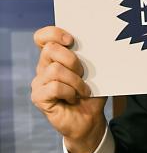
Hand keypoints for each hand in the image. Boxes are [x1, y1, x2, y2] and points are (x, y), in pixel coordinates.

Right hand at [31, 26, 106, 152]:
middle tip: (83, 73)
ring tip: (83, 89)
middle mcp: (44, 66)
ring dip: (75, 80)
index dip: (54, 33)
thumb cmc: (93, 91)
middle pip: (50, 49)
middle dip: (72, 59)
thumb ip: (92, 56)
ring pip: (55, 70)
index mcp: (56, 56)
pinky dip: (69, 92)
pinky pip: (53, 87)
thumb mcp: (96, 71)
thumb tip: (100, 42)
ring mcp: (39, 82)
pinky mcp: (39, 97)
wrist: (90, 118)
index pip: (43, 37)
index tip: (71, 40)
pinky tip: (74, 98)